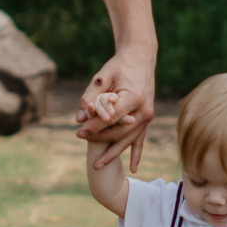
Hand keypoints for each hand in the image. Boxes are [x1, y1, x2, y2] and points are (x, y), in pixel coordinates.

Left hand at [75, 51, 156, 171]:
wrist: (140, 58)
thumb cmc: (120, 66)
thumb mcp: (102, 76)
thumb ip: (90, 96)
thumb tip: (79, 118)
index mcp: (135, 97)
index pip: (111, 118)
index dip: (94, 126)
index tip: (79, 131)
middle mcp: (144, 110)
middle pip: (119, 131)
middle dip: (99, 138)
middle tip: (81, 139)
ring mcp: (148, 116)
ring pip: (128, 138)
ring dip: (113, 152)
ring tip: (98, 165)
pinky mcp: (147, 118)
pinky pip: (141, 139)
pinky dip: (137, 153)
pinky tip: (134, 167)